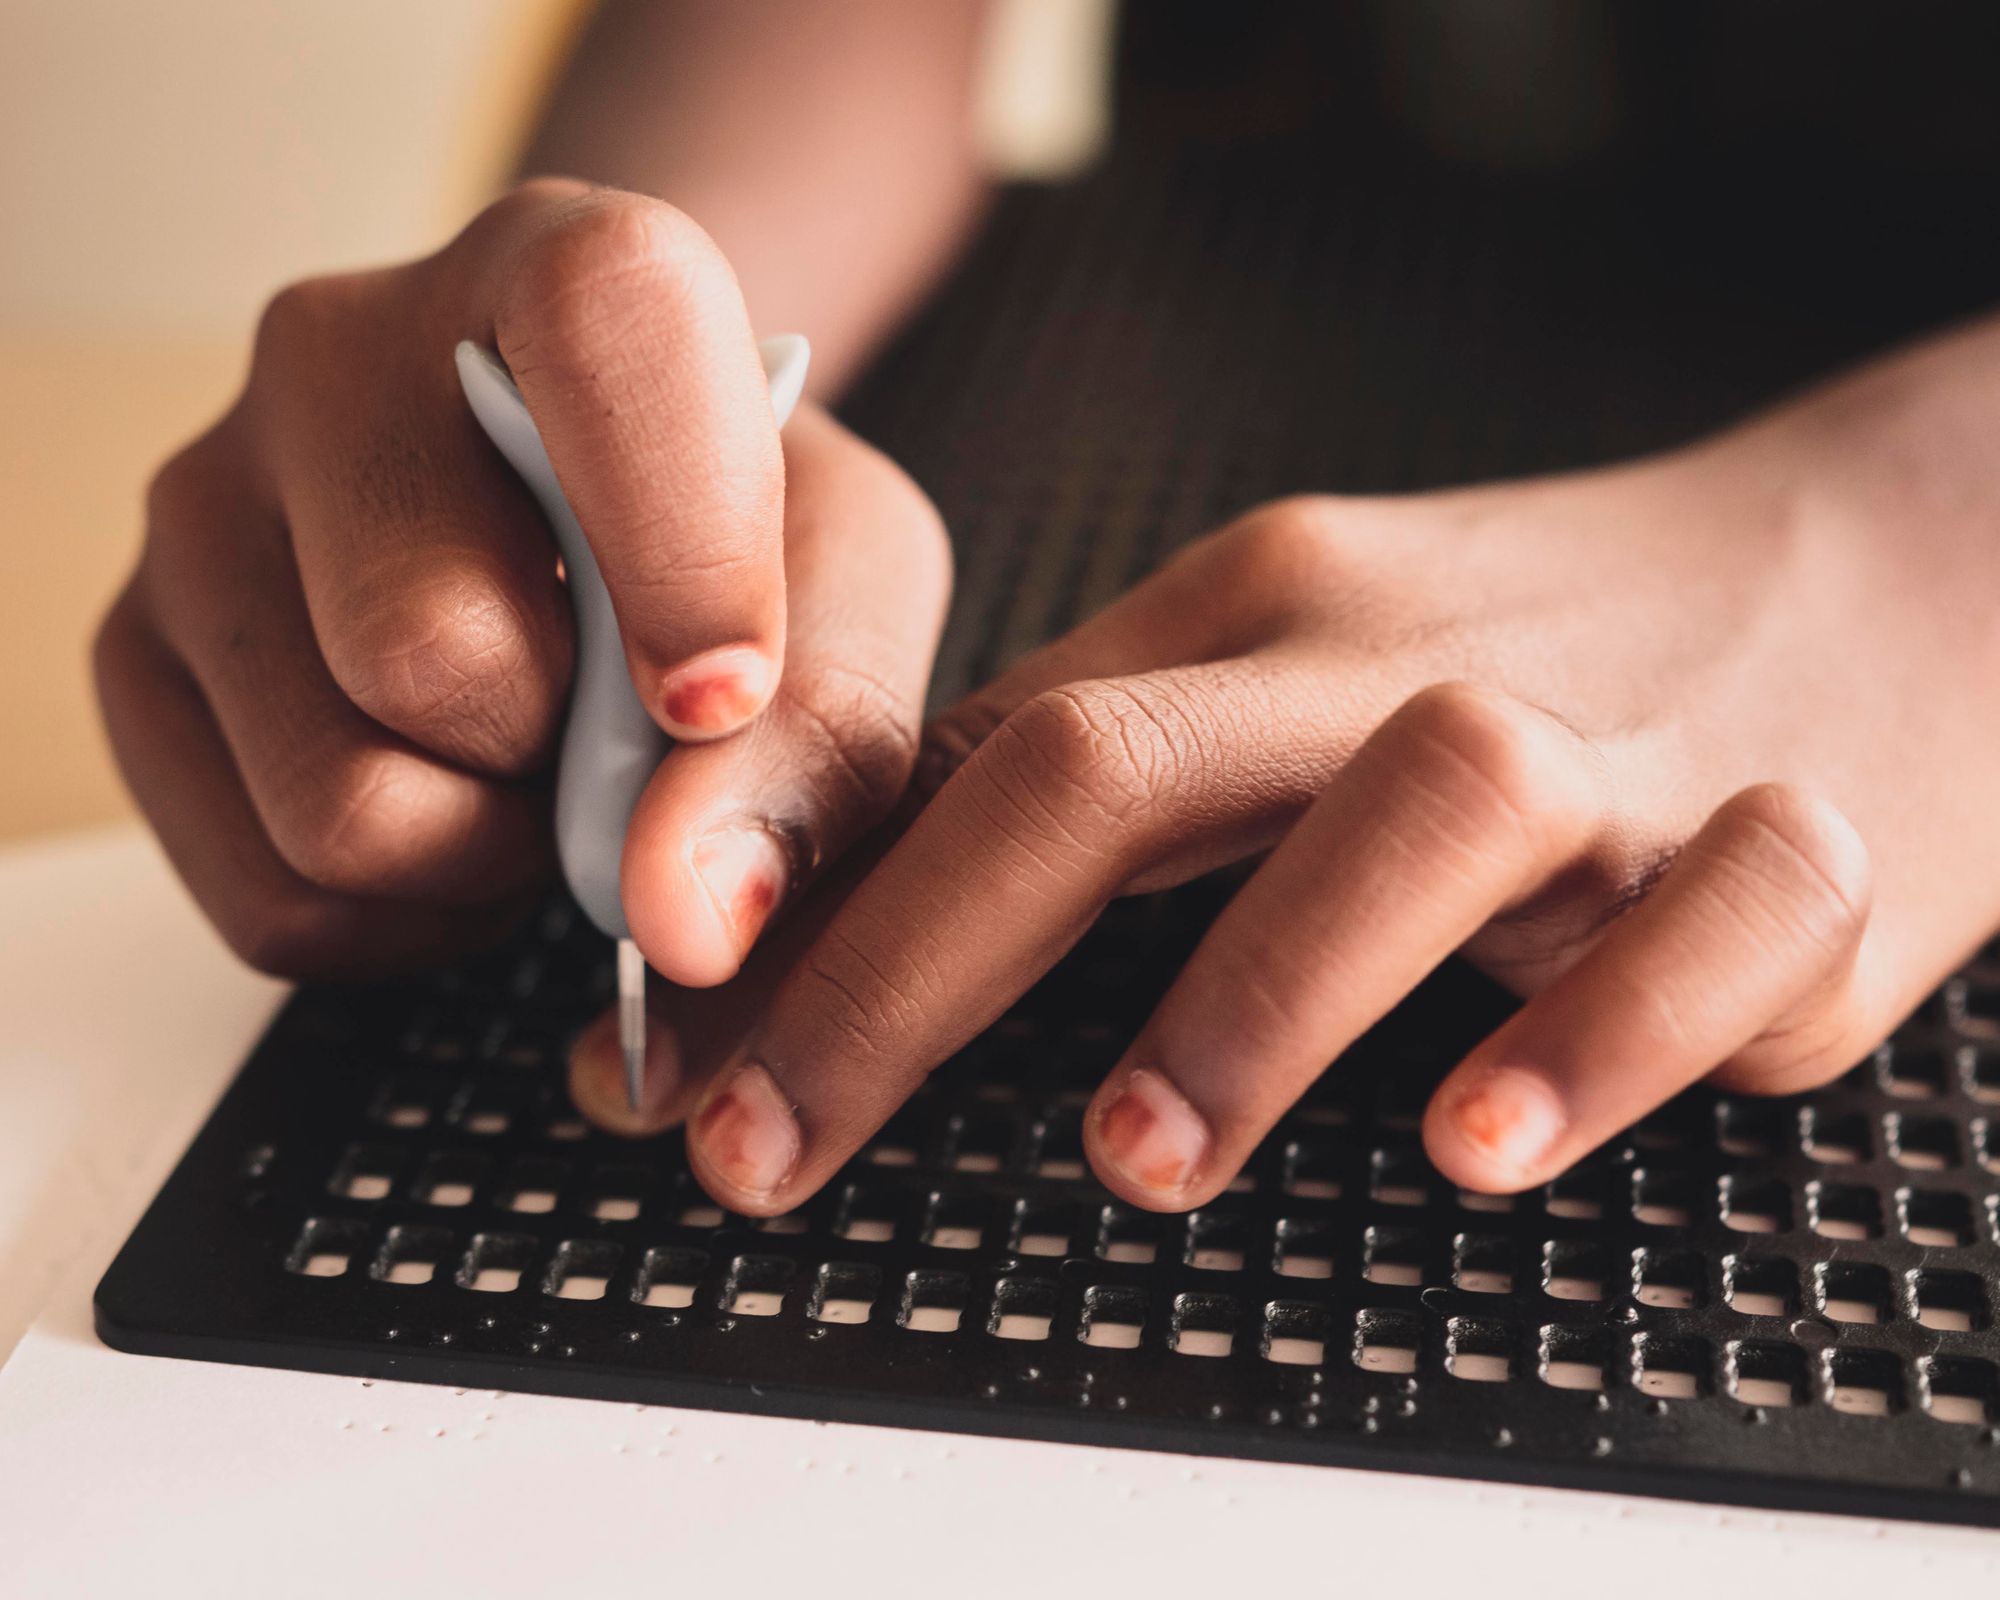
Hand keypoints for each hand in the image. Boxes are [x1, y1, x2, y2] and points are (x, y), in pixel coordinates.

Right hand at [96, 179, 949, 983]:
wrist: (604, 531)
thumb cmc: (740, 540)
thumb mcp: (856, 589)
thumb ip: (823, 728)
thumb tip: (681, 910)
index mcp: (555, 273)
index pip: (603, 330)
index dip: (678, 546)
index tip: (718, 697)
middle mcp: (339, 356)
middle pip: (431, 653)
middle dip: (570, 763)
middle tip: (619, 728)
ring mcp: (208, 504)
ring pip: (341, 808)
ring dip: (493, 857)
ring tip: (542, 773)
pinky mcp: (138, 657)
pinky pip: (274, 898)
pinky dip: (409, 921)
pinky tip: (462, 818)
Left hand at [606, 315, 1999, 1209]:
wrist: (1889, 561)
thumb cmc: (1533, 648)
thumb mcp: (1288, 669)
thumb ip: (1080, 792)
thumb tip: (832, 928)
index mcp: (1264, 623)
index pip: (991, 748)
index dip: (812, 916)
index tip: (682, 1073)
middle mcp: (1411, 663)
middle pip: (1135, 761)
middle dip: (925, 962)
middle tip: (787, 1140)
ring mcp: (1620, 744)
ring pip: (1434, 803)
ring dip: (1263, 985)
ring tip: (1138, 1155)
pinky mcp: (1809, 840)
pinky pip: (1729, 912)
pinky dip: (1598, 1029)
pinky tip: (1483, 1140)